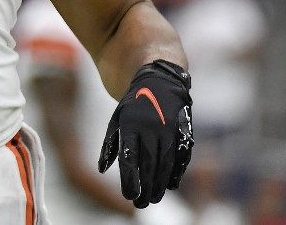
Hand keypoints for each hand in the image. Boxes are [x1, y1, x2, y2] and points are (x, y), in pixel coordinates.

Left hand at [97, 59, 192, 208]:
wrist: (159, 80)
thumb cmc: (133, 105)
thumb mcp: (117, 119)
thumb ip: (110, 145)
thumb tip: (101, 169)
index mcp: (131, 124)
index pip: (130, 158)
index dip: (130, 179)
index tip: (129, 196)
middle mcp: (151, 127)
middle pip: (149, 164)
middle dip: (145, 187)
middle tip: (141, 204)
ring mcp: (170, 129)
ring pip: (166, 163)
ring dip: (160, 184)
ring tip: (154, 198)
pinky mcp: (184, 131)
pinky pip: (181, 157)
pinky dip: (176, 173)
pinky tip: (170, 185)